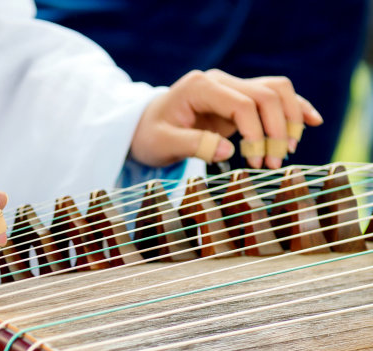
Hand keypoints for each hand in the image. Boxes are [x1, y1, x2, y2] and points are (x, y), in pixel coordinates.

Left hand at [130, 69, 323, 168]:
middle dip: (276, 131)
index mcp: (200, 87)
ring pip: (275, 92)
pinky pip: (273, 96)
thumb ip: (194, 145)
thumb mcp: (162, 144)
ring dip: (288, 121)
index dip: (255, 132)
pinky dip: (293, 108)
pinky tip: (312, 122)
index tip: (255, 161)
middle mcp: (219, 81)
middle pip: (265, 95)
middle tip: (272, 164)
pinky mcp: (239, 99)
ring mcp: (231, 87)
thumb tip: (229, 151)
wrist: (142, 127)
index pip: (242, 103)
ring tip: (287, 152)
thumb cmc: (149, 136)